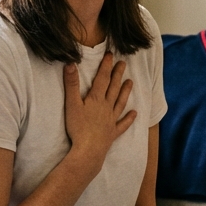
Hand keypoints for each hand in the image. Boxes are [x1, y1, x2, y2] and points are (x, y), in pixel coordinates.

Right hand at [63, 53, 136, 171]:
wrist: (88, 151)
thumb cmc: (78, 128)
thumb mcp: (71, 104)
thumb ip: (71, 84)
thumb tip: (70, 64)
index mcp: (96, 99)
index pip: (102, 78)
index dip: (106, 66)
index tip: (110, 55)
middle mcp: (107, 107)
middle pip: (114, 88)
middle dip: (118, 75)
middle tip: (123, 64)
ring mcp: (111, 120)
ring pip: (120, 102)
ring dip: (126, 92)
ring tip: (130, 82)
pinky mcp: (113, 132)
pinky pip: (123, 124)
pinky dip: (129, 118)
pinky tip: (134, 113)